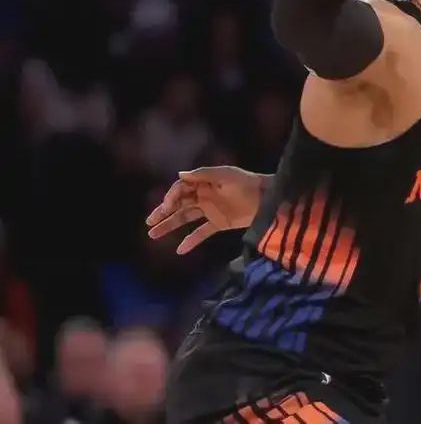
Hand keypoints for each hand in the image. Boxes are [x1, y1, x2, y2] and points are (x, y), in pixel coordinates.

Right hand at [146, 166, 264, 253]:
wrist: (267, 198)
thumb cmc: (247, 183)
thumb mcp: (225, 175)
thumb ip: (203, 174)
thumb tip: (180, 174)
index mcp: (203, 182)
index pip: (181, 189)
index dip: (171, 197)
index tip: (166, 207)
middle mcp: (203, 196)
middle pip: (179, 204)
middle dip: (163, 212)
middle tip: (149, 222)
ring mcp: (210, 211)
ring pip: (185, 218)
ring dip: (170, 225)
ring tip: (152, 234)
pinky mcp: (219, 223)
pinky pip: (201, 232)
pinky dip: (191, 241)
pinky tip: (179, 250)